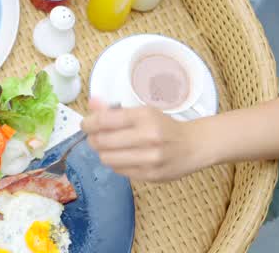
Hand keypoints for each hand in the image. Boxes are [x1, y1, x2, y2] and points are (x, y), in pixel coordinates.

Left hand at [81, 100, 211, 181]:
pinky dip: (115, 164)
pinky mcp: (150, 175)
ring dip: (102, 153)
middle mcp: (148, 137)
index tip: (85, 124)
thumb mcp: (143, 112)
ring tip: (108, 147)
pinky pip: (119, 171)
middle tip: (93, 137)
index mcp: (145, 116)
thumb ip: (114, 110)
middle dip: (92, 139)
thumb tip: (91, 104)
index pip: (104, 120)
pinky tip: (122, 157)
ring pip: (107, 159)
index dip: (88, 123)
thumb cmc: (165, 127)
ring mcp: (150, 159)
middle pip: (102, 142)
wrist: (193, 146)